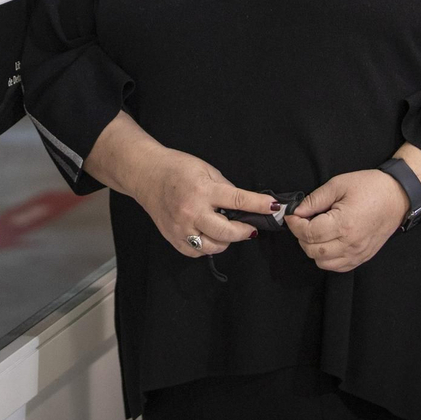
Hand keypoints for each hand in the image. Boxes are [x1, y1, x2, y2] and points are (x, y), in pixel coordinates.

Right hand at [129, 149, 276, 256]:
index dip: (259, 206)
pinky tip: (208, 234)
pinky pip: (197, 251)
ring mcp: (181, 228)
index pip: (238, 201)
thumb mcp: (206, 169)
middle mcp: (191, 212)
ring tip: (225, 229)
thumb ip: (225, 187)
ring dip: (226, 240)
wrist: (146, 174)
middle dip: (244, 231)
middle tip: (250, 227)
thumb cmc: (176, 168)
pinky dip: (207, 245)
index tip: (274, 208)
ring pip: (214, 247)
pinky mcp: (173, 238)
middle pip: (227, 232)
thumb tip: (243, 204)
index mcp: (203, 190)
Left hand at [286, 170, 407, 272]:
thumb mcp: (338, 184)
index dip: (295, 224)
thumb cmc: (370, 187)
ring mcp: (357, 253)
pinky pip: (337, 267)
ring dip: (312, 248)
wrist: (398, 197)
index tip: (292, 215)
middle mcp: (350, 243)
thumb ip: (315, 199)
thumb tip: (296, 210)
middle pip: (312, 250)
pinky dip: (326, 258)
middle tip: (303, 221)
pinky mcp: (362, 258)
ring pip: (322, 262)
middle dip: (301, 236)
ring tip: (316, 231)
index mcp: (344, 224)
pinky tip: (328, 241)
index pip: (309, 233)